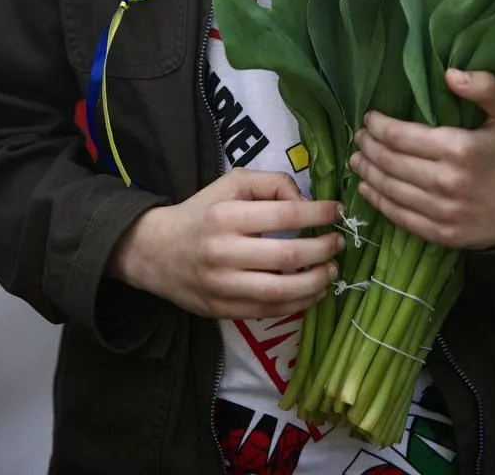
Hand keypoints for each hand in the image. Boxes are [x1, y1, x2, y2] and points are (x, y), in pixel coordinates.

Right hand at [110, 169, 342, 318]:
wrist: (156, 251)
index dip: (318, 214)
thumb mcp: (232, 183)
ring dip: (316, 283)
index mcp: (226, 215)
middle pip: (288, 257)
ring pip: (281, 292)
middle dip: (323, 250)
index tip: (337, 211)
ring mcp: (222, 286)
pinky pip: (269, 312)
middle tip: (339, 243)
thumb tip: (307, 202)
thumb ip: (271, 184)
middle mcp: (224, 252)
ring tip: (331, 271)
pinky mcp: (222, 310)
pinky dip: (298, 304)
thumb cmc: (202, 212)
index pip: (285, 215)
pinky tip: (313, 292)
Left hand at [350, 69, 494, 249]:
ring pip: (389, 189)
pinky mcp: (444, 235)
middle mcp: (445, 182)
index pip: (398, 136)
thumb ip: (485, 87)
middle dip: (367, 147)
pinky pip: (401, 217)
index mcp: (458, 149)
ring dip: (367, 172)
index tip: (369, 118)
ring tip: (357, 158)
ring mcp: (443, 213)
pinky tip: (367, 188)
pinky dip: (378, 201)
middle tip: (359, 136)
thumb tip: (450, 73)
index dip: (377, 126)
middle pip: (388, 162)